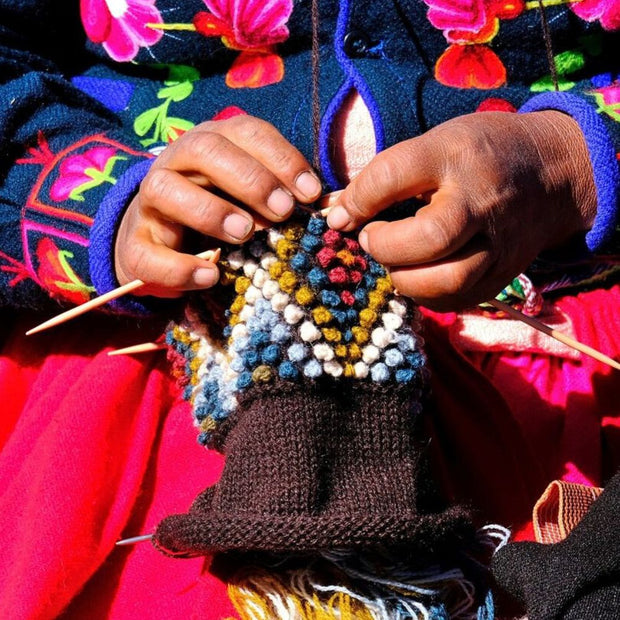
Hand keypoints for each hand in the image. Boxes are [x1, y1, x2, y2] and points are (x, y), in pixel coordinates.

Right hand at [115, 115, 321, 296]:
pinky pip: (148, 253)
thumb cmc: (219, 215)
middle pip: (206, 149)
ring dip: (210, 211)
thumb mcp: (249, 199)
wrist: (160, 245)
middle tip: (282, 211)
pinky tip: (211, 277)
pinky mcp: (135, 245)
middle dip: (250, 178)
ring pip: (165, 189)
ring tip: (244, 234)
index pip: (246, 133)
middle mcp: (177, 163)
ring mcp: (150, 203)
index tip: (311, 193)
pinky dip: (180, 267)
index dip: (281, 158)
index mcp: (213, 145)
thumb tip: (324, 207)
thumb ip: (278, 197)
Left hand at [327, 111, 596, 310]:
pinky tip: (417, 277)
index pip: (395, 175)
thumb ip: (387, 177)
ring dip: (404, 278)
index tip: (340, 215)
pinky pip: (456, 300)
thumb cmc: (480, 156)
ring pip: (446, 280)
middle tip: (371, 241)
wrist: (553, 176)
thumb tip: (337, 213)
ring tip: (394, 263)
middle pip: (430, 238)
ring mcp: (497, 244)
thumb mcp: (436, 144)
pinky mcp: (502, 276)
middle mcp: (480, 201)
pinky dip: (425, 295)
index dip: (357, 199)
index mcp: (456, 156)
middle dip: (387, 247)